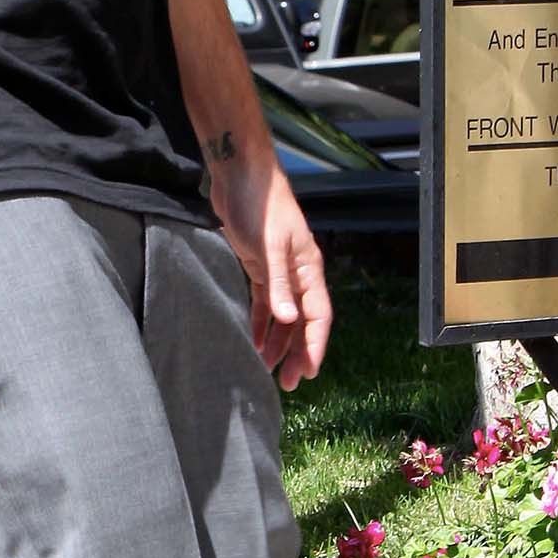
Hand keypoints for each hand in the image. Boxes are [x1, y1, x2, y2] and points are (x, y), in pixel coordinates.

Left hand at [212, 154, 330, 390]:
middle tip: (287, 382)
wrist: (240, 174)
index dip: (314, 345)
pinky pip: (264, 302)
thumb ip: (278, 281)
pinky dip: (260, 323)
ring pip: (283, 316)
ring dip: (278, 342)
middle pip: (302, 321)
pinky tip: (253, 341)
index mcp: (309, 269)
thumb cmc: (260, 204)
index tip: (308, 372)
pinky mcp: (258, 265)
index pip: (318, 315)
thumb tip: (288, 318)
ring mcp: (278, 270)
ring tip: (268, 370)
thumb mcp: (270, 244)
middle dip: (296, 352)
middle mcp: (298, 274)